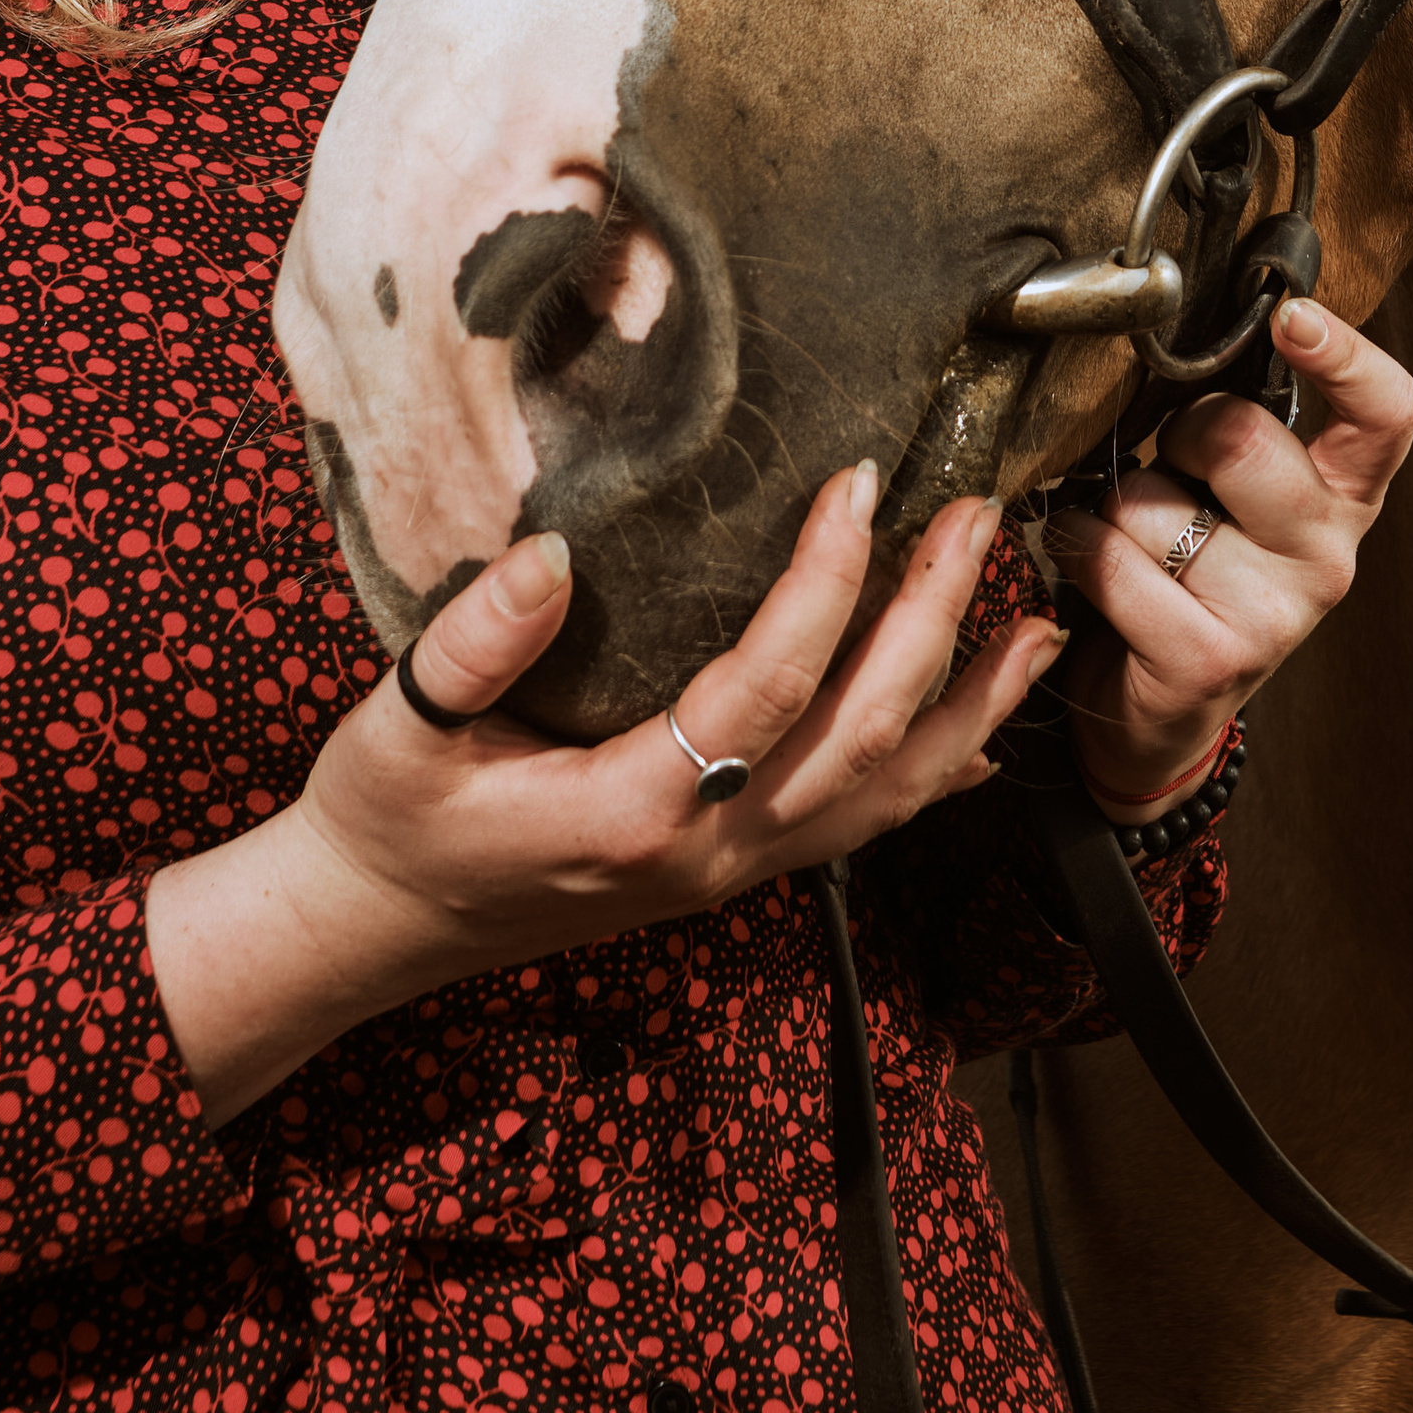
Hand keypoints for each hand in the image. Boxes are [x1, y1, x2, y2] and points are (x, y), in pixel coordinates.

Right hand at [145, 466, 1064, 1120]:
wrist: (376, 929)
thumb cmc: (385, 818)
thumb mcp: (395, 728)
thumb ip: (471, 646)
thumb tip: (549, 553)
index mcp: (630, 806)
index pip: (766, 686)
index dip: (826, 583)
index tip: (857, 483)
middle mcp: (705, 851)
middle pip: (860, 736)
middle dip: (932, 622)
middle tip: (977, 517)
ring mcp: (730, 871)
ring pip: (886, 793)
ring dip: (969, 705)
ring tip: (1036, 623)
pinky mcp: (733, 872)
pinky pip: (860, 826)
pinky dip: (932, 774)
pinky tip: (982, 735)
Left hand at [1044, 297, 1412, 819]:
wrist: (1155, 706)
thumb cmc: (1186, 569)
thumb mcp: (1226, 489)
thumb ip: (1231, 422)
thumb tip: (1182, 329)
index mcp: (1342, 495)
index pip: (1386, 412)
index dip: (1347, 355)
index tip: (1294, 317)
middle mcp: (1327, 553)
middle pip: (1242, 438)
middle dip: (1176, 437)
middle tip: (1168, 471)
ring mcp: (1276, 614)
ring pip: (1153, 503)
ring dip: (1114, 510)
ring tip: (1132, 545)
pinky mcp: (1211, 659)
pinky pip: (1112, 560)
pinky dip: (1079, 550)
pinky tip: (1090, 568)